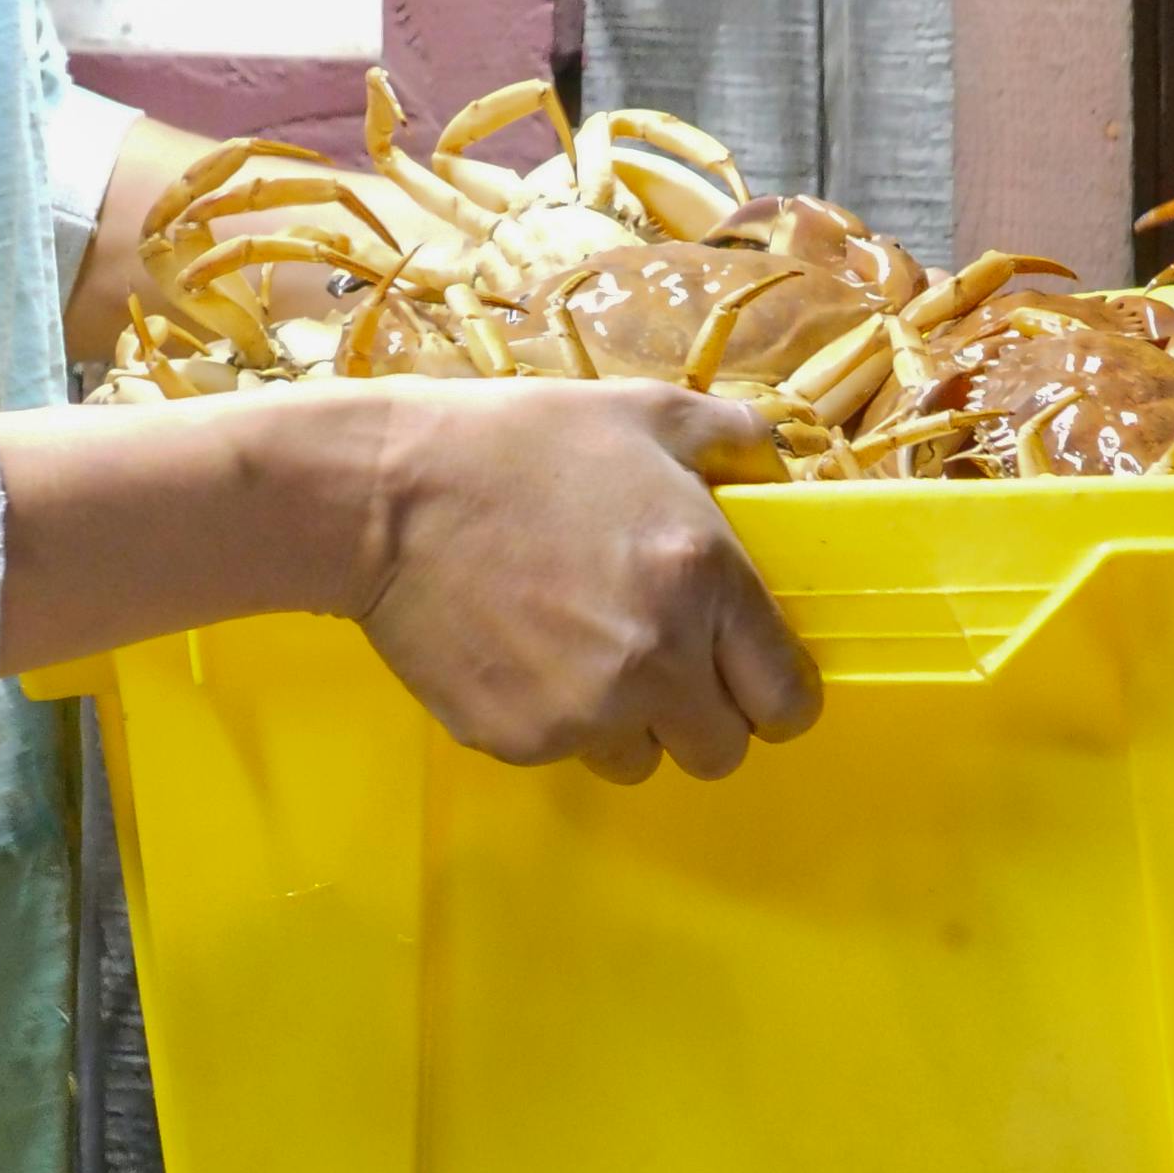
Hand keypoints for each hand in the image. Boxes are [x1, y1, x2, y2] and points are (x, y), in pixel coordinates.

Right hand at [348, 381, 820, 784]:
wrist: (386, 494)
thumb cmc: (518, 444)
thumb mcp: (645, 412)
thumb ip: (735, 438)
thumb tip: (780, 471)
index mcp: (706, 581)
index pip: (787, 699)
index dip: (777, 694)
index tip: (751, 678)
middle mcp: (658, 660)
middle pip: (721, 751)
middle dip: (704, 717)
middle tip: (667, 668)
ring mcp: (586, 711)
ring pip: (642, 760)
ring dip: (630, 724)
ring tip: (583, 653)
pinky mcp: (520, 740)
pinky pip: (566, 754)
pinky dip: (556, 718)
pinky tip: (523, 652)